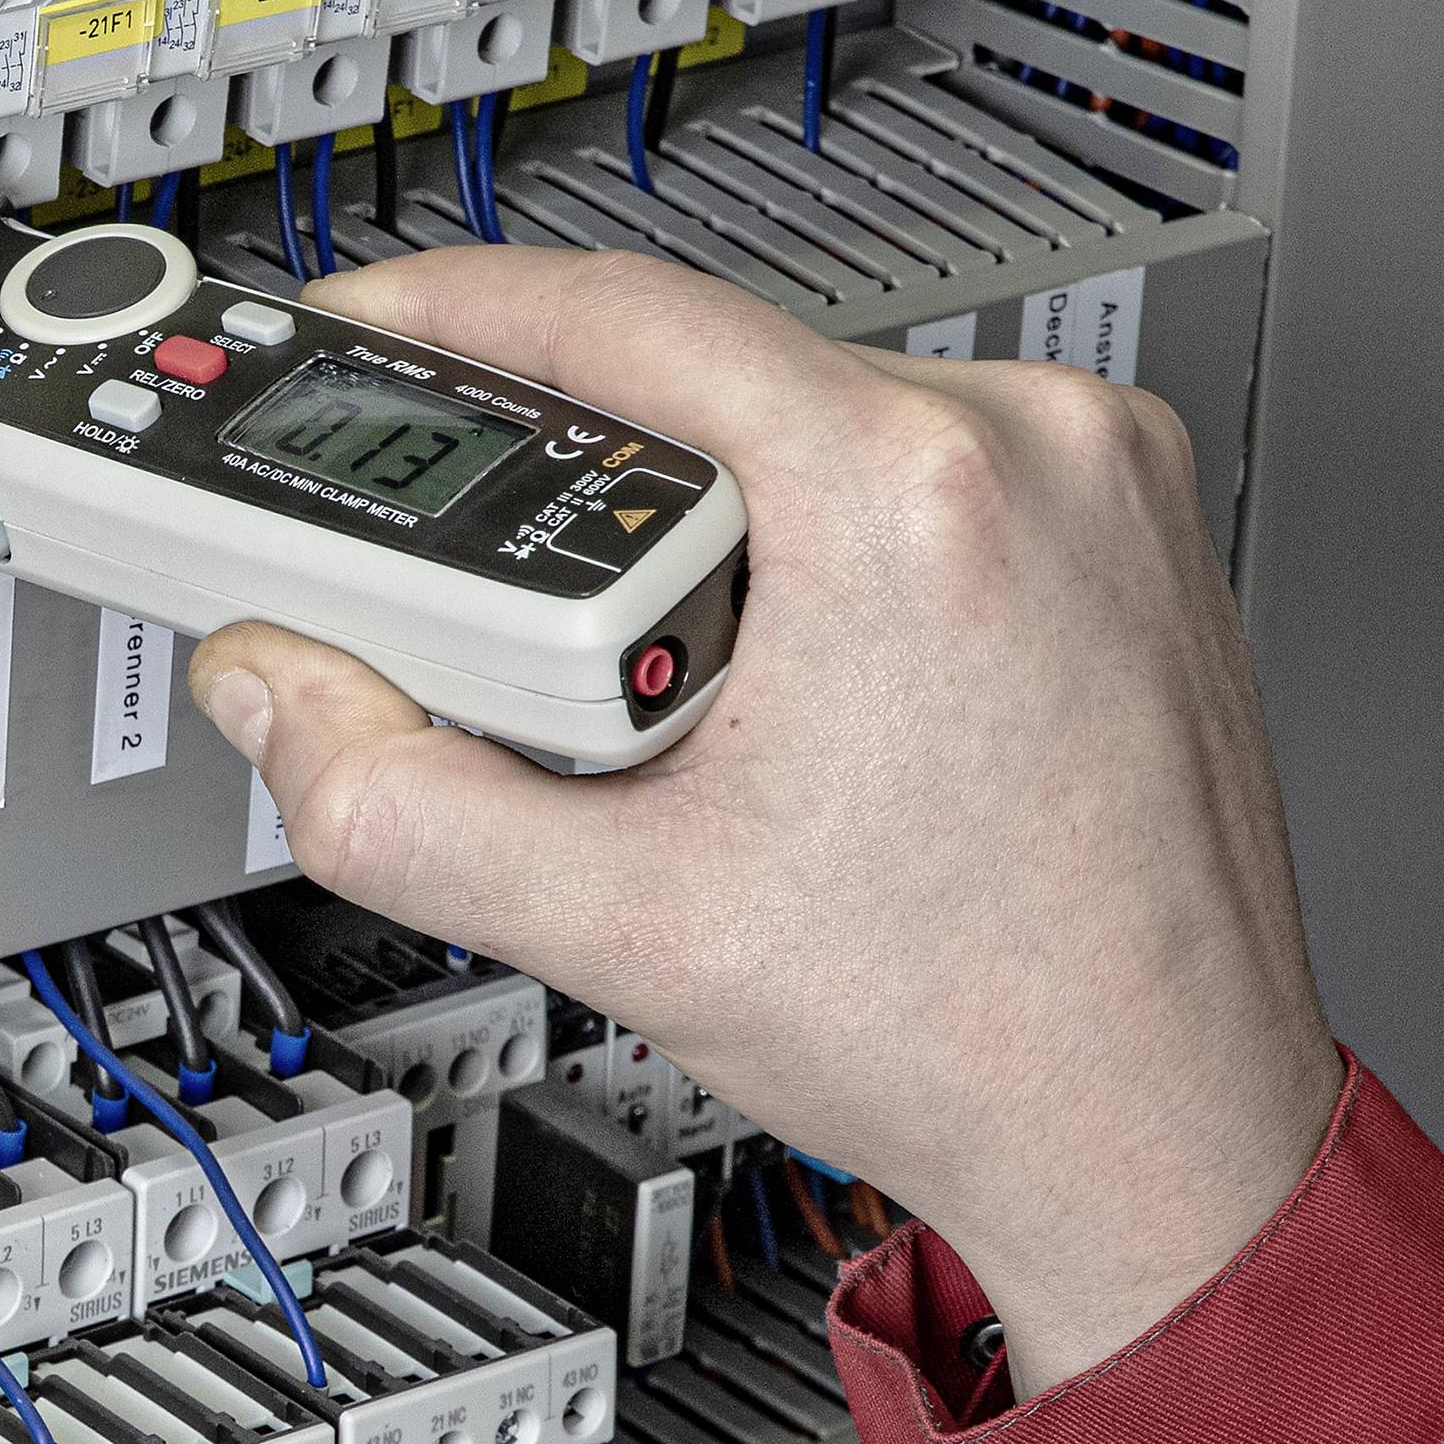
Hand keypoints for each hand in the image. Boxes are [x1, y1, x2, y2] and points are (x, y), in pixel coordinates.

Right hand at [190, 244, 1341, 1395]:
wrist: (1161, 1131)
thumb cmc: (975, 1035)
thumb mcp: (625, 928)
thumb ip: (395, 799)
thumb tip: (282, 685)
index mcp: (910, 498)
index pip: (617, 313)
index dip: (454, 312)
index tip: (371, 330)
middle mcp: (1040, 445)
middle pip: (721, 370)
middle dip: (588, 468)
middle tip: (520, 608)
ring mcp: (1113, 476)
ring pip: (826, 413)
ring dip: (718, 505)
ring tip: (691, 685)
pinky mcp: (1144, 523)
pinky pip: (933, 459)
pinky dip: (835, 529)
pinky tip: (805, 671)